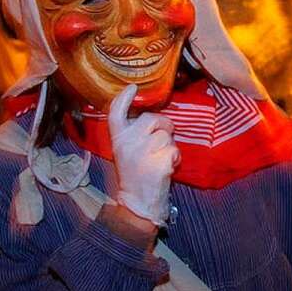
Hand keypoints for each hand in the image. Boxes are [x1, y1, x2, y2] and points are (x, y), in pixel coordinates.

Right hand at [108, 84, 178, 226]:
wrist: (138, 203)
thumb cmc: (135, 174)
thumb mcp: (126, 151)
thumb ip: (134, 133)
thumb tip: (152, 116)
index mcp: (117, 140)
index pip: (116, 113)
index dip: (123, 98)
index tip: (132, 87)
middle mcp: (128, 143)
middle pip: (152, 119)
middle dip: (163, 125)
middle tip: (161, 140)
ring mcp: (143, 153)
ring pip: (166, 134)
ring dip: (169, 145)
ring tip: (161, 158)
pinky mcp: (158, 163)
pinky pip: (174, 150)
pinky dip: (175, 158)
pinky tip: (167, 167)